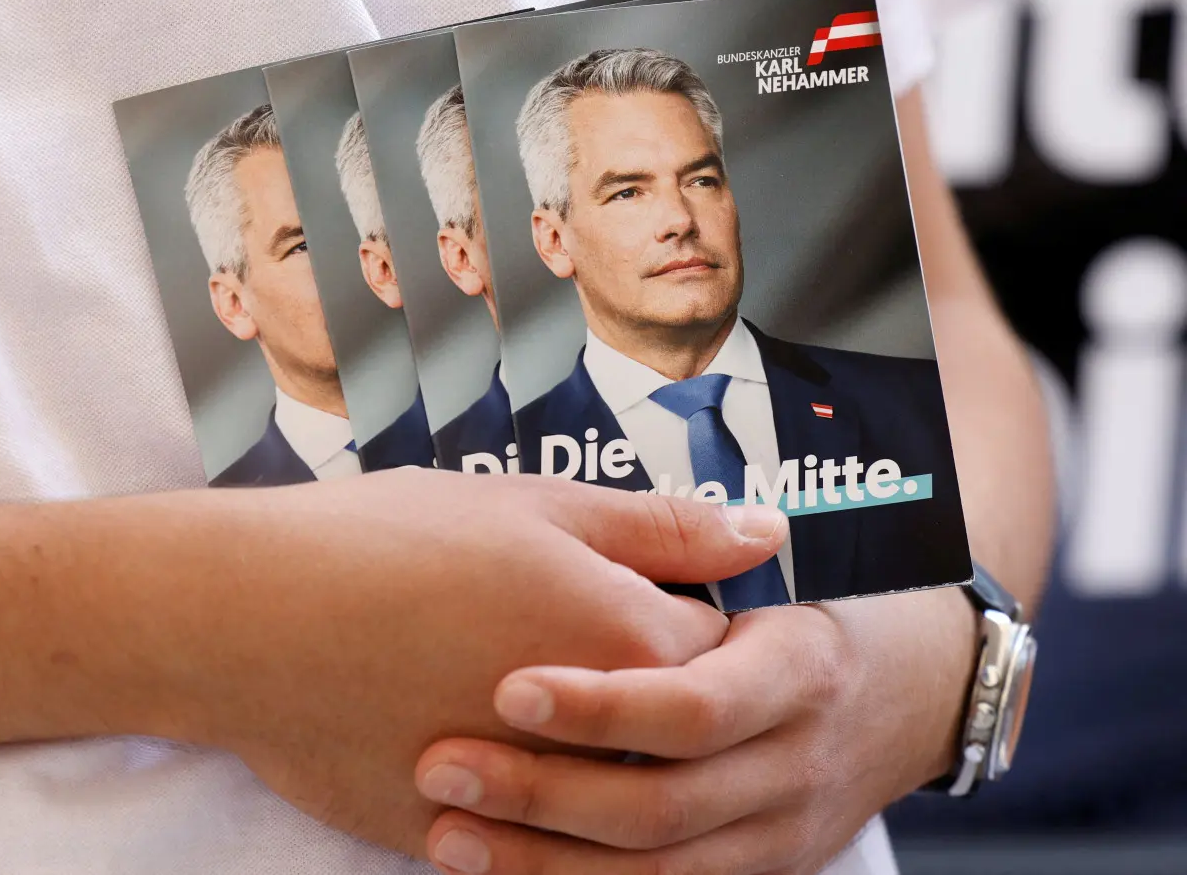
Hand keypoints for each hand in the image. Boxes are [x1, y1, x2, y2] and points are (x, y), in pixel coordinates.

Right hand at [138, 468, 786, 858]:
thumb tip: (767, 533)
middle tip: (582, 645)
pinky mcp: (455, 842)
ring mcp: (524, 805)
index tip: (656, 601)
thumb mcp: (540, 508)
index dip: (697, 625)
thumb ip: (665, 529)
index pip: (726, 659)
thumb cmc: (392, 542)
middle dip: (651, 697)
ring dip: (592, 752)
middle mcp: (593, 739)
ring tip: (528, 689)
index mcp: (626, 643)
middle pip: (674, 739)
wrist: (248, 617)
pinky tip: (475, 731)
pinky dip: (522, 798)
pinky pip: (525, 840)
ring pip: (605, 798)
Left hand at [414, 585, 975, 874]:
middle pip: (662, 809)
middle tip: (442, 769)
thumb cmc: (821, 616)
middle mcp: (792, 770)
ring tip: (449, 835)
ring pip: (657, 874)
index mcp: (795, 675)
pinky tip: (509, 871)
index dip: (599, 708)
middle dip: (543, 797)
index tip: (506, 688)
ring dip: (543, 864)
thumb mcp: (786, 573)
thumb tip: (741, 520)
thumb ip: (720, 553)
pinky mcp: (759, 873)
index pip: (693, 710)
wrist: (916, 697)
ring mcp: (778, 837)